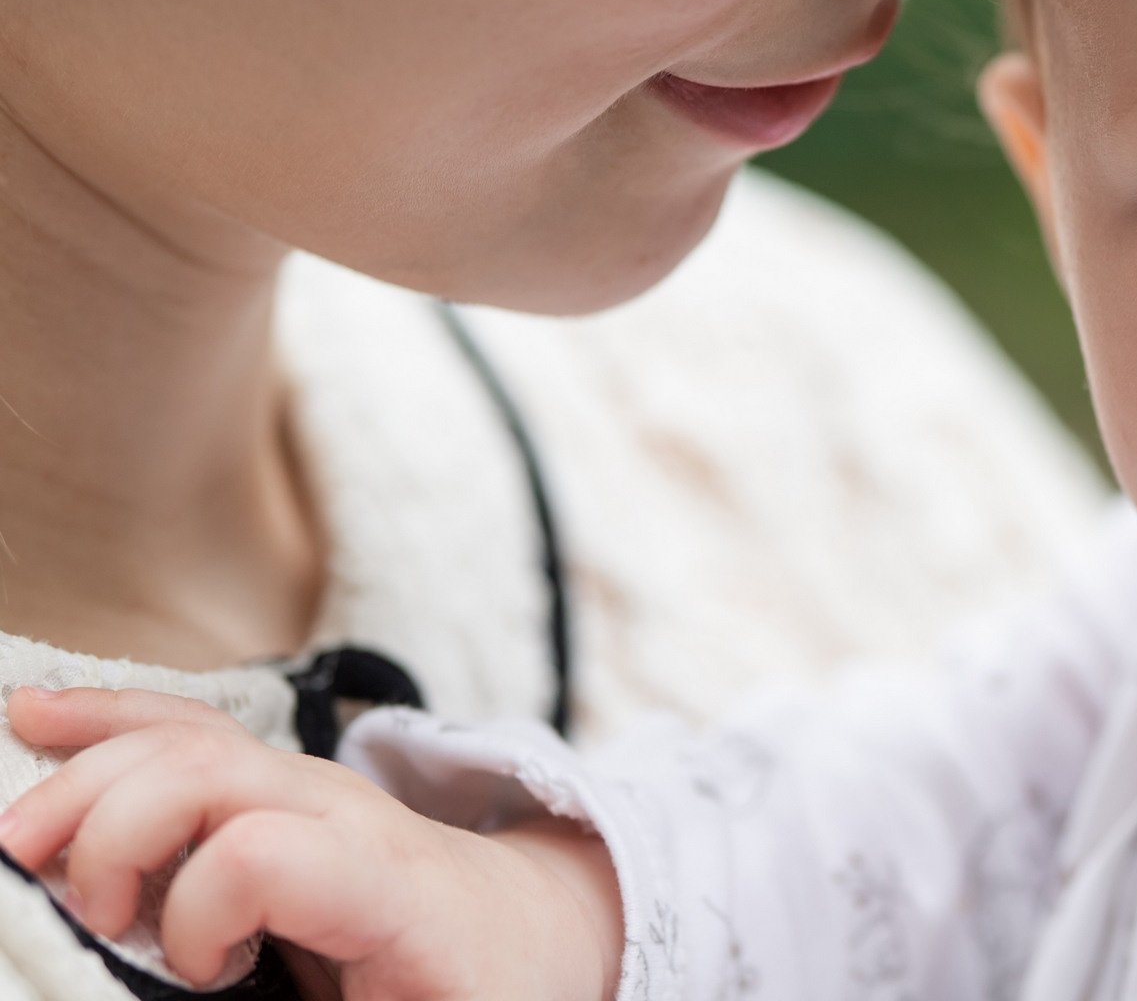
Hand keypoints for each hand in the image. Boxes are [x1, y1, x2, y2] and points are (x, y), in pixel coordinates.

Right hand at [0, 689, 620, 1000]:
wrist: (532, 927)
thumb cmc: (489, 986)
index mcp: (386, 883)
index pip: (264, 853)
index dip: (201, 914)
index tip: (205, 978)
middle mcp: (344, 813)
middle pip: (207, 772)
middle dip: (113, 833)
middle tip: (84, 916)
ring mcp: (308, 787)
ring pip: (187, 741)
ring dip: (88, 781)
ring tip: (21, 844)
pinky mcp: (278, 789)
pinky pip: (190, 733)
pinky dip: (110, 724)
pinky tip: (38, 716)